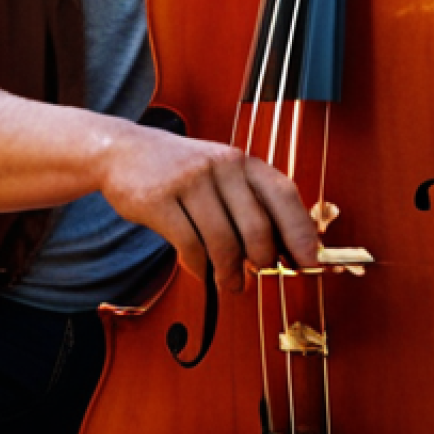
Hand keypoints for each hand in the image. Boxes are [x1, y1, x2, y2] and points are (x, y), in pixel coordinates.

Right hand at [99, 124, 318, 293]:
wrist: (123, 150)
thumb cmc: (180, 171)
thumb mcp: (219, 174)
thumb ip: (250, 204)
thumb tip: (286, 252)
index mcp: (240, 161)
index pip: (283, 194)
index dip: (301, 232)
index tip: (310, 263)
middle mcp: (218, 165)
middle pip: (256, 227)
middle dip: (261, 261)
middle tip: (256, 275)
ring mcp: (188, 180)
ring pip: (223, 242)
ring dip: (231, 273)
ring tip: (230, 283)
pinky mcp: (159, 199)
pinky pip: (190, 246)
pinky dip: (200, 267)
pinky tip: (201, 270)